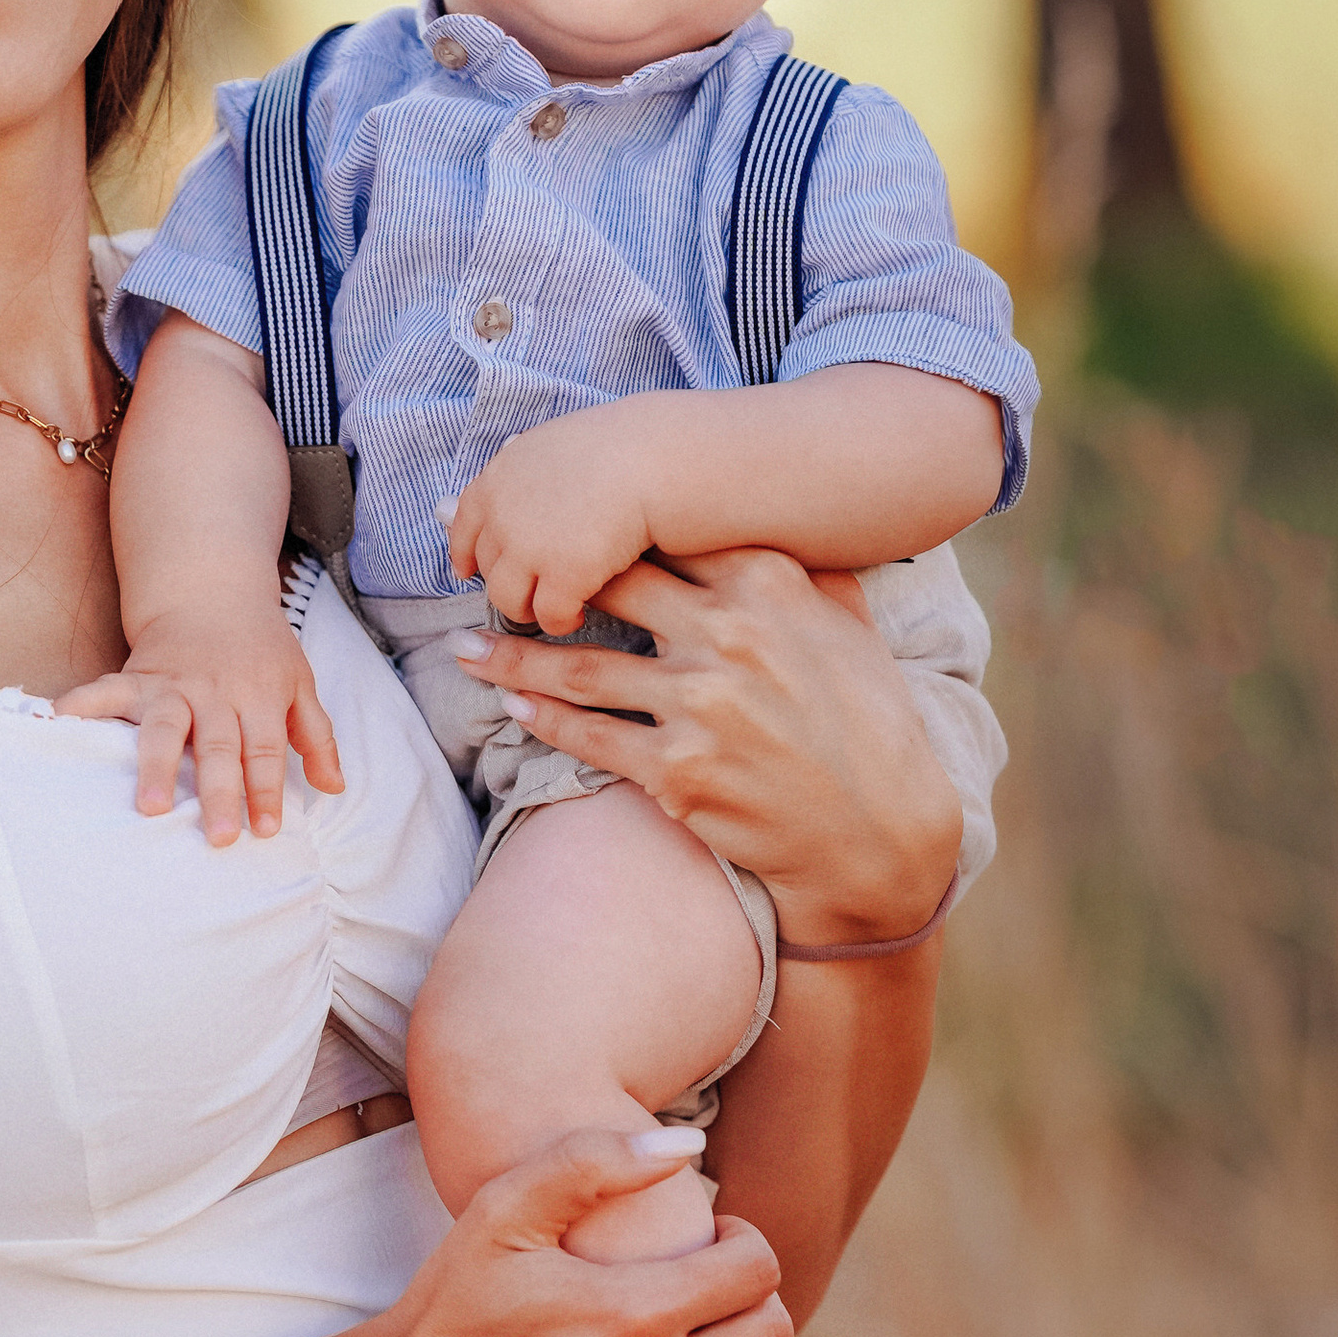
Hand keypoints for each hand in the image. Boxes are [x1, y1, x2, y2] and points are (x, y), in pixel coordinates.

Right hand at [56, 599, 343, 845]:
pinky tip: (56, 723)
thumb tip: (334, 789)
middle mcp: (216, 693)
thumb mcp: (299, 684)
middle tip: (218, 836)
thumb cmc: (261, 650)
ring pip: (166, 728)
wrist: (212, 593)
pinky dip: (82, 704)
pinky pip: (107, 690)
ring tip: (150, 807)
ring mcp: (174, 685)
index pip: (264, 750)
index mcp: (258, 696)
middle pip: (218, 747)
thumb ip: (317, 737)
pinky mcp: (139, 677)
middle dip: (218, 792)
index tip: (265, 830)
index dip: (265, 790)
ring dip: (158, 766)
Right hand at [304, 1133, 793, 1336]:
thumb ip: (592, 1162)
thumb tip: (689, 1144)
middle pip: (770, 1335)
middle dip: (755, 1298)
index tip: (715, 1241)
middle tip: (715, 1290)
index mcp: (627, 1312)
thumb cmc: (452, 1307)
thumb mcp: (500, 1211)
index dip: (745, 1242)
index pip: (754, 1270)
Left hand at [443, 408, 652, 634]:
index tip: (468, 570)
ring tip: (553, 611)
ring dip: (528, 609)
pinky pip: (548, 614)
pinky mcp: (563, 573)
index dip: (466, 551)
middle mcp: (505, 509)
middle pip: (487, 565)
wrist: (664, 455)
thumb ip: (533, 462)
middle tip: (528, 596)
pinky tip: (577, 616)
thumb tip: (511, 451)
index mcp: (503, 473)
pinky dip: (560, 620)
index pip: (464, 521)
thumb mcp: (562, 441)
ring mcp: (529, 544)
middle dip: (505, 584)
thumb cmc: (631, 444)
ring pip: (508, 598)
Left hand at [464, 546, 961, 941]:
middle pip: (603, 590)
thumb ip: (810, 571)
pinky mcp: (677, 771)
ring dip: (510, 659)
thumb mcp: (852, 629)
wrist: (877, 834)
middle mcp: (729, 636)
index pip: (663, 540)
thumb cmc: (870, 725)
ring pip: (578, 670)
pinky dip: (543, 721)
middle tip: (469, 553)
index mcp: (768, 586)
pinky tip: (512, 708)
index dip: (595, 521)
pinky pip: (589, 737)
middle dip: (527, 569)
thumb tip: (791, 520)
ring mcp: (700, 705)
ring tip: (461, 647)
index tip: (539, 502)